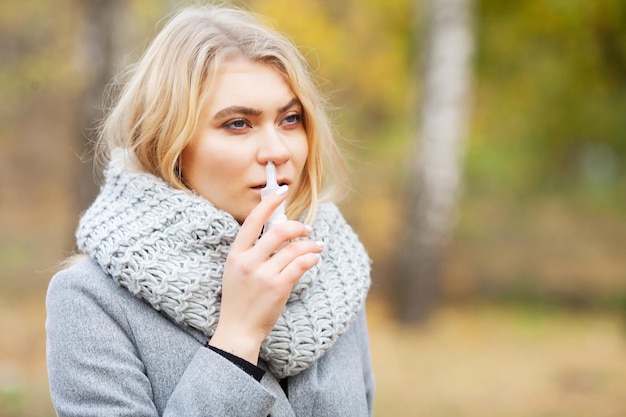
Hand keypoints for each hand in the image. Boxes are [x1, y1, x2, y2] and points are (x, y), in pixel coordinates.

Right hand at [208, 188, 321, 363]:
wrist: (238, 330)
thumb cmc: (239, 300)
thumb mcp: (236, 271)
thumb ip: (251, 252)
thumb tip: (275, 232)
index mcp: (235, 254)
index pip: (253, 220)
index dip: (269, 203)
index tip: (281, 192)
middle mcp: (248, 261)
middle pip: (279, 231)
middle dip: (298, 226)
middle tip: (307, 229)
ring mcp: (263, 275)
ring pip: (294, 248)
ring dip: (310, 244)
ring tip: (316, 246)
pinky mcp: (278, 287)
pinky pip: (301, 264)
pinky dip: (311, 258)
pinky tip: (315, 258)